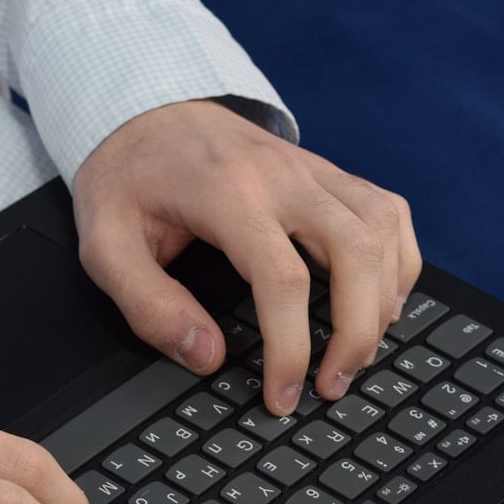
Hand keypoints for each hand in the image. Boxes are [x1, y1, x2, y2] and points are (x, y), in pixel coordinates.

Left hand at [72, 99, 420, 413]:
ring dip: (383, 300)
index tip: (282, 395)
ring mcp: (312, 169)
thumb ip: (148, 305)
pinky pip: (387, 211)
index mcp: (227, 194)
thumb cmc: (128, 179)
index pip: (282, 279)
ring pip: (382, 230)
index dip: (290, 348)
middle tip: (333, 385)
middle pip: (355, 252)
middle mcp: (282, 176)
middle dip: (356, 331)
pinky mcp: (327, 172)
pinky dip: (398, 260)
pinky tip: (382, 301)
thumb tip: (207, 355)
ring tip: (357, 354)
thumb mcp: (105, 245)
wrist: (146, 109)